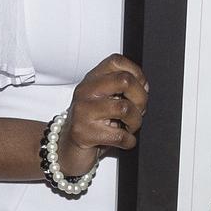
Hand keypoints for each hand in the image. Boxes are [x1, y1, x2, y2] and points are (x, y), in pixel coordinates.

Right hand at [61, 54, 148, 176]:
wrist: (66, 149)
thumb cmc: (91, 124)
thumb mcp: (104, 100)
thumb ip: (122, 90)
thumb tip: (143, 87)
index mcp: (92, 80)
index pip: (116, 61)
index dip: (136, 73)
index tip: (140, 88)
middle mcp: (85, 92)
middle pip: (125, 80)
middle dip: (141, 98)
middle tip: (138, 110)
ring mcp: (83, 112)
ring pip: (124, 108)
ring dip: (135, 121)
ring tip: (129, 127)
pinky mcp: (83, 133)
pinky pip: (119, 135)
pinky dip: (129, 141)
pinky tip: (124, 141)